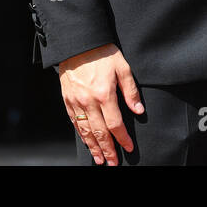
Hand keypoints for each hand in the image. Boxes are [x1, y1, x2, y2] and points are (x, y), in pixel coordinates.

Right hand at [57, 43, 142, 165]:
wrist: (78, 43)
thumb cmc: (102, 53)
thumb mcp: (123, 67)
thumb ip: (130, 91)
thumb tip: (139, 110)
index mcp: (104, 94)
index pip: (115, 124)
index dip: (122, 138)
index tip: (128, 148)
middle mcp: (88, 101)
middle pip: (99, 132)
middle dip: (107, 150)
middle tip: (112, 163)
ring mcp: (76, 102)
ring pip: (85, 131)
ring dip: (93, 147)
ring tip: (100, 159)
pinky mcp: (67, 100)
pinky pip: (74, 122)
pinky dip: (81, 135)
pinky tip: (87, 142)